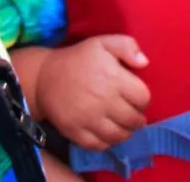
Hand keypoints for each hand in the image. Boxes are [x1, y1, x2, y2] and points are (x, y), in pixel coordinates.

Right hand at [35, 35, 150, 150]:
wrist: (45, 77)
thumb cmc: (78, 59)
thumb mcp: (102, 42)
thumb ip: (127, 46)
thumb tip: (144, 63)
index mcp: (113, 79)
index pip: (143, 98)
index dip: (143, 98)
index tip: (137, 96)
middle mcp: (104, 102)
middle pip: (134, 120)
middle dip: (137, 118)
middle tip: (132, 113)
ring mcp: (90, 120)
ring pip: (120, 136)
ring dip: (126, 132)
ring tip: (122, 124)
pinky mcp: (77, 134)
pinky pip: (101, 146)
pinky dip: (108, 142)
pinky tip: (107, 132)